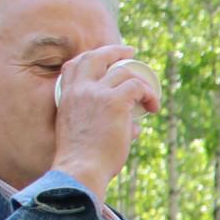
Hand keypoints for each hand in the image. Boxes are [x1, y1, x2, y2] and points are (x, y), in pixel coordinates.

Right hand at [50, 45, 159, 200]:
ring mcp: (96, 93)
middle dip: (114, 50)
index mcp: (66, 96)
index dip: (91, 57)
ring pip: (122, 72)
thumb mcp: (85, 134)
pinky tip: (153, 107)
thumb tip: (135, 128)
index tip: (107, 58)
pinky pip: (137, 87)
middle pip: (96, 56)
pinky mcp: (114, 102)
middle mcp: (79, 89)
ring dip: (140, 82)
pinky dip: (149, 95)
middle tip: (130, 52)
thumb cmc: (84, 160)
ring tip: (150, 97)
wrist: (80, 168)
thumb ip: (106, 125)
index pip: (73, 65)